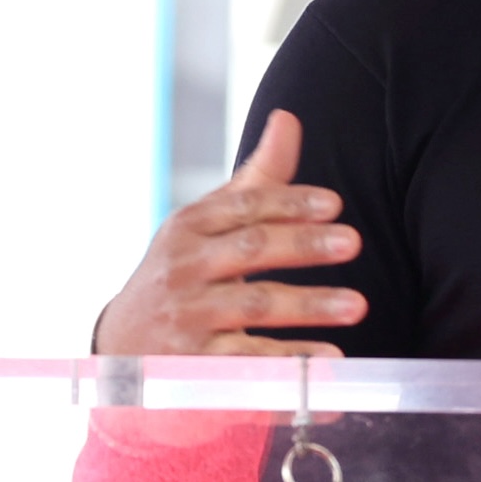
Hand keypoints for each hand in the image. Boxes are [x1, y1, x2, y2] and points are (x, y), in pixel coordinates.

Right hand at [91, 110, 366, 354]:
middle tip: (353, 242)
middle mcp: (185, 267)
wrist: (122, 343)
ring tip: (357, 305)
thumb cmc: (184, 271)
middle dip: (303, 245)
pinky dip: (292, 362)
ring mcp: (188, 316)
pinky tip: (331, 359)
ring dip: (308, 304)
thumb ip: (256, 180)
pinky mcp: (196, 363)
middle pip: (250, 250)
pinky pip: (250, 360)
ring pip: (254, 306)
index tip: (333, 204)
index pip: (242, 207)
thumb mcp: (208, 224)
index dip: (287, 203)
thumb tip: (288, 118)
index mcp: (190, 226)